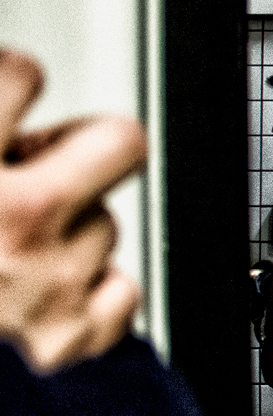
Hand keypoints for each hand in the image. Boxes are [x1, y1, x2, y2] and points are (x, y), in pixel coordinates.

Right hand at [0, 50, 146, 372]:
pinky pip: (118, 292)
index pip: (21, 74)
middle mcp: (12, 217)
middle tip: (41, 163)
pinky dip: (87, 295)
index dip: (10, 86)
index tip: (2, 104)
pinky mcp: (68, 341)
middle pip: (116, 140)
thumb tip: (7, 106)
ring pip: (107, 221)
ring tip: (4, 253)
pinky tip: (37, 296)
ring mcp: (47, 281)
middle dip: (82, 147)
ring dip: (68, 230)